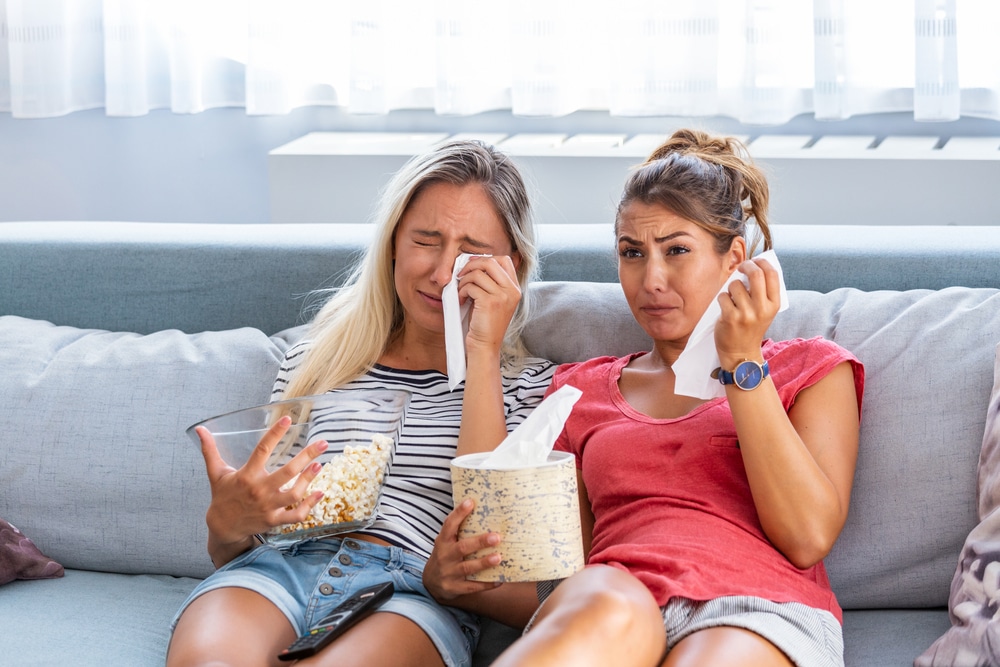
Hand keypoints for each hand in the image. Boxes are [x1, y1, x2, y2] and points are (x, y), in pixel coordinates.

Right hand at [198, 415, 327, 548]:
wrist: (223, 527)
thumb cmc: (222, 496)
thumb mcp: (216, 472)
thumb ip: (210, 450)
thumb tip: (200, 429)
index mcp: (246, 475)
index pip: (262, 450)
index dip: (275, 433)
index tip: (287, 419)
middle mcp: (259, 490)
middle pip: (287, 472)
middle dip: (306, 456)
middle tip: (322, 443)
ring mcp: (268, 506)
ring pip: (294, 494)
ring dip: (309, 479)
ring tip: (319, 465)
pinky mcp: (275, 520)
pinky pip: (296, 515)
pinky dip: (310, 505)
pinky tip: (319, 492)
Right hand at [423, 498, 503, 602]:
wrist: (430, 583)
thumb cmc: (445, 556)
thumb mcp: (446, 542)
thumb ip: (458, 531)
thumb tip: (480, 510)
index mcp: (443, 542)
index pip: (449, 525)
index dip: (459, 513)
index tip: (471, 502)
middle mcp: (445, 556)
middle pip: (462, 548)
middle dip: (479, 542)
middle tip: (496, 537)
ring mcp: (449, 573)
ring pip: (467, 568)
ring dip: (483, 563)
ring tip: (498, 558)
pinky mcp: (454, 588)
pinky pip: (472, 587)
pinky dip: (486, 584)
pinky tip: (499, 580)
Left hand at [457, 255, 520, 356]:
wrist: (485, 345)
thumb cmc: (485, 323)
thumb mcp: (494, 299)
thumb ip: (491, 282)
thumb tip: (474, 262)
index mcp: (515, 288)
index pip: (504, 260)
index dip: (485, 259)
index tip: (472, 267)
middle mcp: (512, 290)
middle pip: (490, 262)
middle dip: (471, 266)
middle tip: (461, 275)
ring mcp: (502, 296)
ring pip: (477, 273)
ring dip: (464, 281)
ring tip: (461, 292)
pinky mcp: (490, 303)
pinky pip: (470, 286)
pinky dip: (461, 291)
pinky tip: (461, 300)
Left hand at [715, 256, 781, 368]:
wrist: (741, 353)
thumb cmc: (751, 327)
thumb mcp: (765, 311)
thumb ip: (762, 291)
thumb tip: (752, 266)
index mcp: (774, 304)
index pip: (772, 274)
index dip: (762, 262)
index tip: (755, 261)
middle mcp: (763, 308)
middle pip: (755, 274)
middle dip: (746, 265)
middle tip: (741, 267)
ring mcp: (747, 313)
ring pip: (735, 285)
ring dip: (731, 287)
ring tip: (733, 299)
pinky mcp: (731, 317)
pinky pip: (723, 296)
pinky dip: (722, 298)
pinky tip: (726, 307)